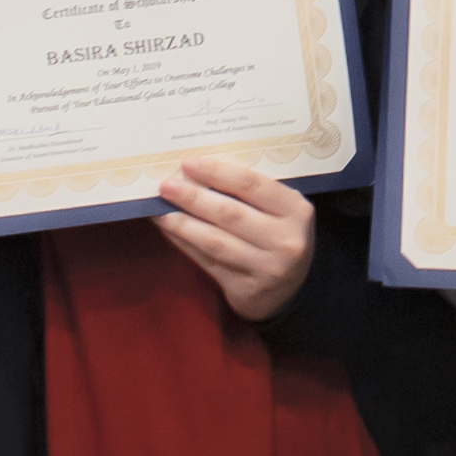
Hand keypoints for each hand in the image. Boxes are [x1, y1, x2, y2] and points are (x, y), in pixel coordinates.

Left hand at [150, 155, 315, 319]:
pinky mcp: (246, 289)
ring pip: (215, 241)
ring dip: (183, 224)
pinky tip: (170, 231)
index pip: (252, 185)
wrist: (289, 291)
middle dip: (193, 197)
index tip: (189, 163)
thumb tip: (198, 172)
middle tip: (166, 186)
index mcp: (295, 210)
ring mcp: (266, 268)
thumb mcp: (281, 211)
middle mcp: (285, 240)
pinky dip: (186, 244)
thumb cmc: (278, 236)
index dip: (217, 172)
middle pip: (229, 213)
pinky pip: (208, 262)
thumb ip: (251, 193)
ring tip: (160, 211)